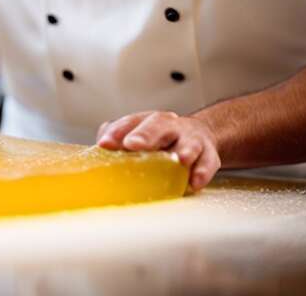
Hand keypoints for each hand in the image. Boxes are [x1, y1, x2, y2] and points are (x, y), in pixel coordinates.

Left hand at [97, 110, 220, 191]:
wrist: (199, 134)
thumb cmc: (161, 138)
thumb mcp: (139, 134)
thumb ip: (118, 138)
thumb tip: (97, 149)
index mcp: (148, 121)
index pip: (130, 122)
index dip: (117, 132)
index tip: (104, 144)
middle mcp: (170, 126)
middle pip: (158, 125)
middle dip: (145, 135)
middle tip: (133, 144)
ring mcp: (191, 139)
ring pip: (188, 142)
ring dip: (183, 150)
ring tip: (179, 160)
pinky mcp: (208, 154)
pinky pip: (207, 163)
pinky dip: (202, 172)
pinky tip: (194, 183)